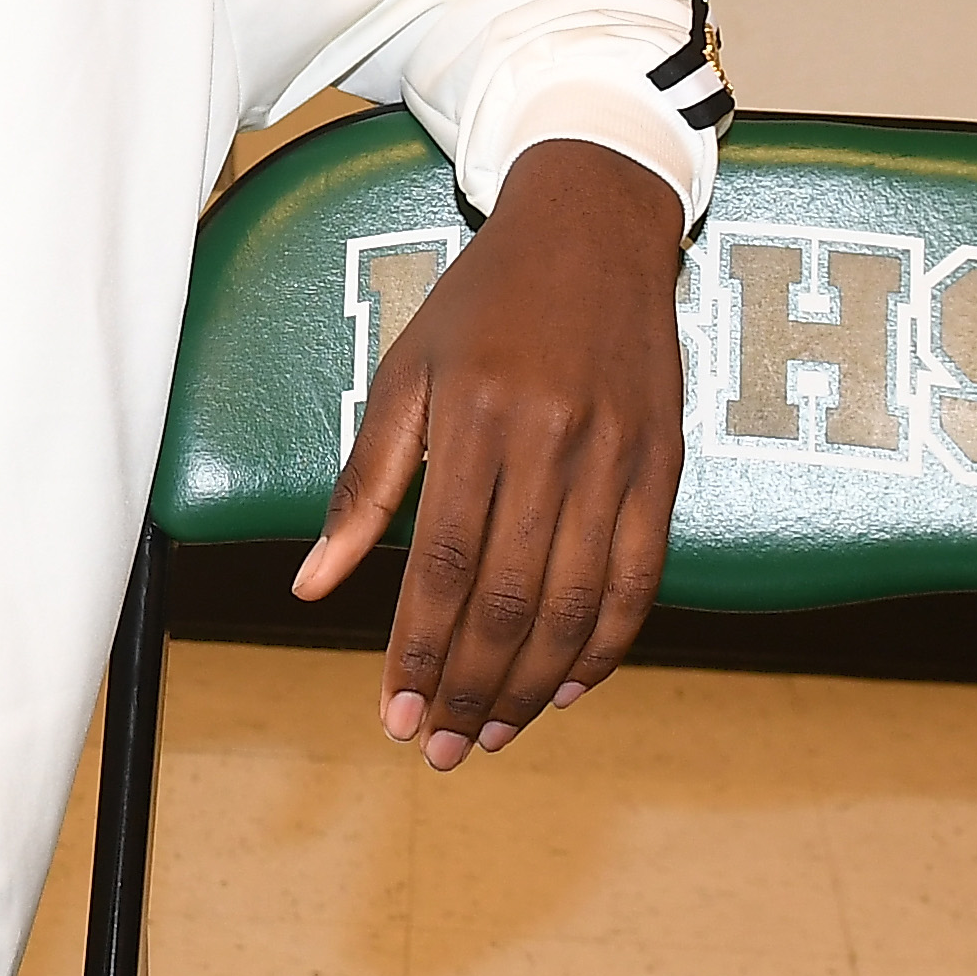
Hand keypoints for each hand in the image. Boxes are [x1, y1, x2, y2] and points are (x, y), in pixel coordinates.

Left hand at [294, 136, 688, 768]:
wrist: (594, 227)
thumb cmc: (483, 302)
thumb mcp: (404, 374)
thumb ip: (363, 486)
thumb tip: (312, 586)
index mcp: (476, 419)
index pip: (444, 566)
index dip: (417, 651)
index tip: (391, 715)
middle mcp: (553, 443)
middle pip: (513, 599)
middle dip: (468, 686)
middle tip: (438, 748)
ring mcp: (618, 457)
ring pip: (578, 603)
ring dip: (533, 684)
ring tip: (491, 732)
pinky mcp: (664, 465)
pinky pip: (640, 577)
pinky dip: (607, 644)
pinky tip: (568, 687)